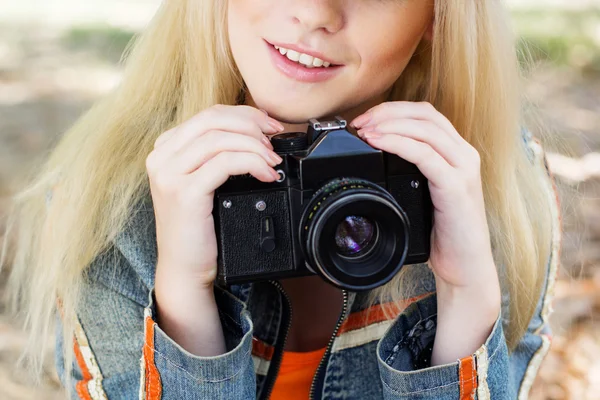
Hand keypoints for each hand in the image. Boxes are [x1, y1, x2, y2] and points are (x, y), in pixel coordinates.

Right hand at [146, 105, 284, 286]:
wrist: (185, 266)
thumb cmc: (198, 226)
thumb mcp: (204, 181)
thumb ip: (218, 155)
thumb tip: (257, 132)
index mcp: (165, 148)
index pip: (209, 114)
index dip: (245, 114)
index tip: (270, 126)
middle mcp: (162, 157)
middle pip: (213, 119)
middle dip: (252, 125)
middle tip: (275, 140)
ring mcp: (169, 174)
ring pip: (220, 139)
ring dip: (255, 146)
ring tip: (272, 161)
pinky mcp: (184, 193)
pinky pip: (225, 163)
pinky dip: (252, 163)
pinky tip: (266, 174)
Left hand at [351, 101, 499, 362]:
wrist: (465, 266)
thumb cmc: (442, 233)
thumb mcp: (425, 194)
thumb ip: (411, 171)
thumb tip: (376, 154)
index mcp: (458, 152)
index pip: (426, 114)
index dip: (393, 110)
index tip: (365, 118)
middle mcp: (465, 154)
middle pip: (424, 114)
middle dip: (387, 112)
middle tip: (359, 122)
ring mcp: (463, 169)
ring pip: (425, 129)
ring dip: (389, 124)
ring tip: (364, 130)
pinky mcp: (456, 186)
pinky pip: (424, 154)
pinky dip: (397, 143)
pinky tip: (378, 143)